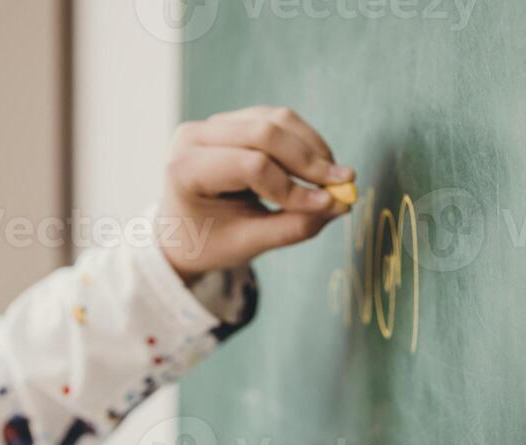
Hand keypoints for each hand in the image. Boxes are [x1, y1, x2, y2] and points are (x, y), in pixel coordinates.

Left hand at [155, 106, 353, 282]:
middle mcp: (193, 136)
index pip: (250, 165)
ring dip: (312, 147)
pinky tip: (319, 167)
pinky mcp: (233, 120)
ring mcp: (213, 123)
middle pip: (265, 133)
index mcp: (184, 167)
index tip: (327, 205)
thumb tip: (340, 205)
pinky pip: (277, 120)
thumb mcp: (246, 243)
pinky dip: (303, 141)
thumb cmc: (207, 241)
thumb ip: (291, 226)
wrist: (181, 232)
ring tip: (333, 178)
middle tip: (344, 184)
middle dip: (309, 160)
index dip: (293, 186)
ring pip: (276, 120)